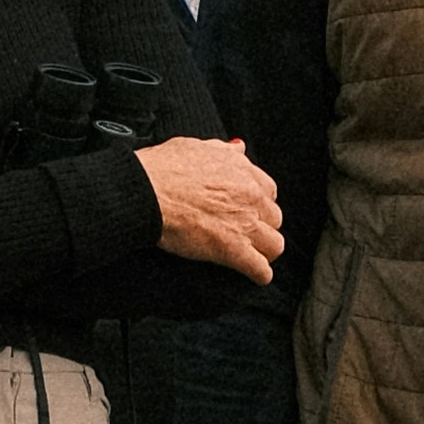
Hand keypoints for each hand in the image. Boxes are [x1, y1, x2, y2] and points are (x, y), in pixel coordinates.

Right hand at [137, 132, 282, 283]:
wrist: (148, 191)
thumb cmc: (164, 168)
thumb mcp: (196, 147)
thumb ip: (222, 151)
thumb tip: (237, 148)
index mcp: (242, 172)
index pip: (268, 191)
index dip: (258, 203)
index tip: (247, 209)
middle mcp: (250, 196)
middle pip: (274, 218)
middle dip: (262, 226)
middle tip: (245, 232)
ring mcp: (244, 224)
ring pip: (274, 244)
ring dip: (264, 250)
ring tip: (253, 255)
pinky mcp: (232, 249)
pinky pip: (260, 269)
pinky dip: (259, 275)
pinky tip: (254, 276)